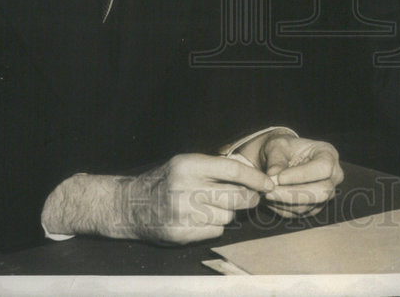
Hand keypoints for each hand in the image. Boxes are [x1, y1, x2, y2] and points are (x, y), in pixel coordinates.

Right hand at [41, 153, 274, 244]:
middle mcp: (186, 189)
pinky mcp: (181, 234)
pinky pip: (215, 231)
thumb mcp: (186, 164)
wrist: (130, 206)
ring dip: (226, 214)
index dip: (255, 178)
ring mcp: (183, 214)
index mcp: (189, 165)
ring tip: (209, 207)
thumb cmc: (166, 181)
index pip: (233, 171)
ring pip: (227, 217)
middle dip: (248, 198)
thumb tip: (253, 178)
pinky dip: (214, 227)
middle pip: (235, 197)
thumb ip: (216, 169)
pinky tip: (199, 220)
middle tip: (251, 197)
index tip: (269, 184)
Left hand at [257, 134, 343, 217]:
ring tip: (265, 193)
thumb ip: (276, 159)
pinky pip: (299, 214)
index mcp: (329, 154)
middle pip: (321, 192)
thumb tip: (272, 177)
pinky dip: (282, 208)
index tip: (279, 178)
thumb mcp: (277, 145)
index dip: (302, 175)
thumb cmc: (283, 148)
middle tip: (269, 191)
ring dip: (284, 202)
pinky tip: (270, 199)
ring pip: (309, 206)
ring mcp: (326, 194)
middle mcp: (333, 176)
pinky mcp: (315, 207)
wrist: (282, 158)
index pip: (323, 168)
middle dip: (292, 194)